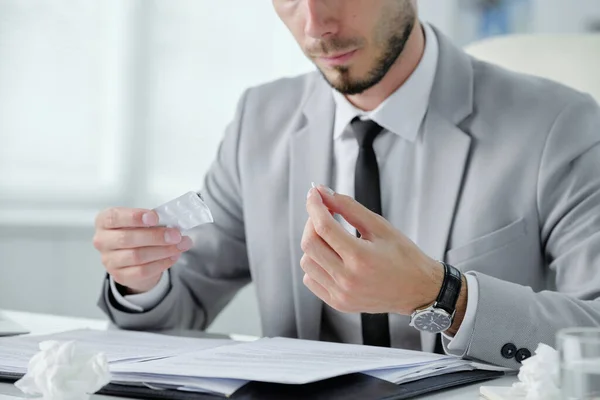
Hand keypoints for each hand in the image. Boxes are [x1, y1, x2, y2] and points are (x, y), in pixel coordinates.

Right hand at [93, 207, 192, 293]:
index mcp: (104, 221)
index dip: (134, 217)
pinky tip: (173, 256)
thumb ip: (152, 221)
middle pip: (127, 239)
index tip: (154, 218)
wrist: (133, 258)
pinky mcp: (120, 275)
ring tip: (180, 245)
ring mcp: (109, 260)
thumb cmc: (137, 232)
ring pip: (137, 256)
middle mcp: (102, 241)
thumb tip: (172, 225)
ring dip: (163, 250)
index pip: (114, 217)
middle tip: (176, 235)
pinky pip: (142, 271)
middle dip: (155, 236)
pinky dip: (161, 263)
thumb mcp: (141, 222)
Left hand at [300, 185, 444, 315]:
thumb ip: (349, 207)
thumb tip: (324, 194)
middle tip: (323, 213)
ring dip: (313, 244)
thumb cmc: (404, 257)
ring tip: (330, 238)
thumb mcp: (380, 226)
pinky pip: (311, 279)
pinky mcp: (338, 303)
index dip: (314, 206)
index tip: (314, 194)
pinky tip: (330, 257)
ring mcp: (341, 294)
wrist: (418, 290)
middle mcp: (348, 279)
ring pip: (306, 262)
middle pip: (309, 243)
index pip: (323, 226)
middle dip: (311, 222)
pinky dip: (315, 264)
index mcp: (360, 257)